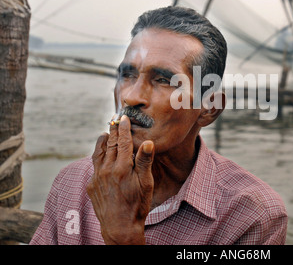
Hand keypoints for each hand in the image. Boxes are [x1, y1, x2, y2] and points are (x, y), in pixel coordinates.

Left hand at [87, 115, 154, 244]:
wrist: (120, 227)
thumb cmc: (138, 205)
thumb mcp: (146, 183)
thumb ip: (145, 161)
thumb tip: (148, 142)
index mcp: (122, 168)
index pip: (123, 142)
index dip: (123, 129)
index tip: (123, 118)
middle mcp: (107, 170)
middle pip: (110, 145)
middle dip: (113, 131)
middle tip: (114, 120)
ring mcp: (97, 178)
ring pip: (98, 153)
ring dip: (103, 142)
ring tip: (106, 134)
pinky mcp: (91, 185)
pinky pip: (94, 167)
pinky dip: (99, 157)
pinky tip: (102, 157)